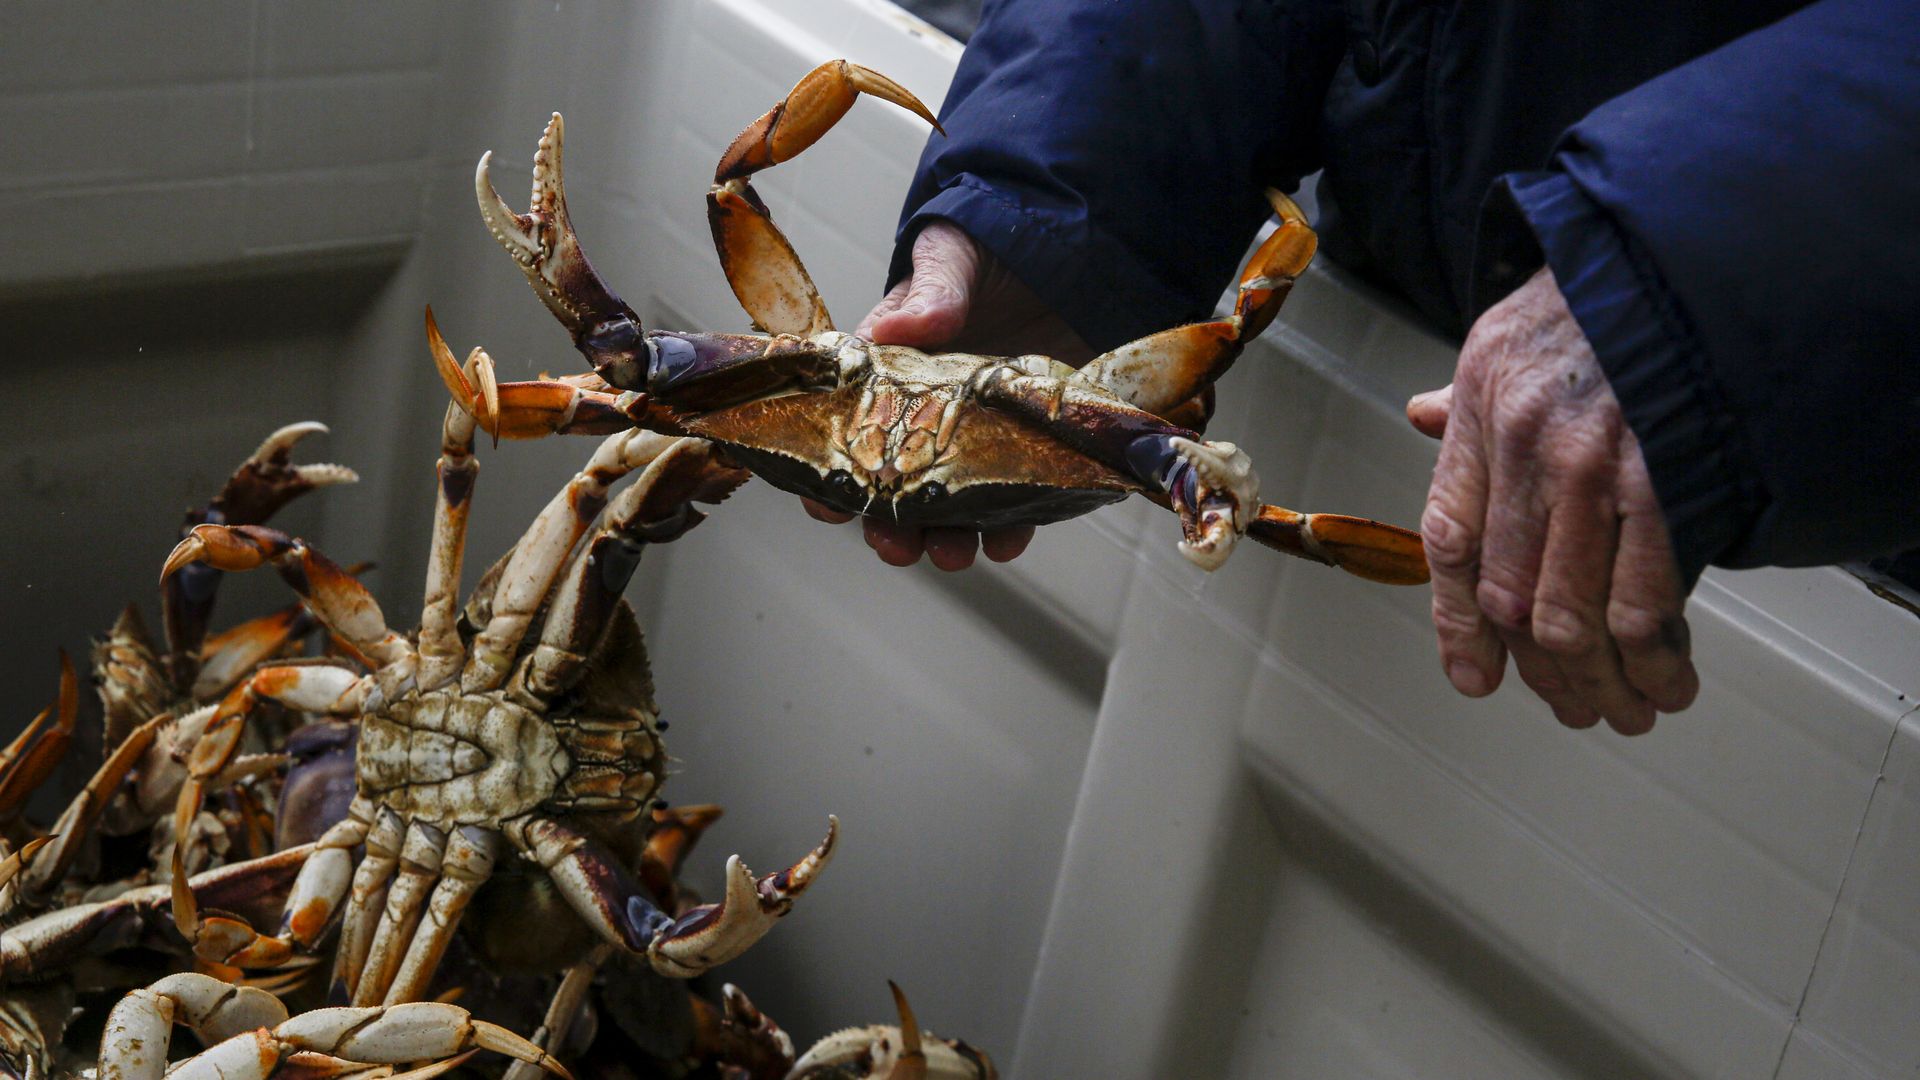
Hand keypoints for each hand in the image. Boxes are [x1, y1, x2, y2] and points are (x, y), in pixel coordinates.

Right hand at [801, 220, 1091, 569]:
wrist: (1061, 251)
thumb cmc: (983, 252)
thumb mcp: (950, 258)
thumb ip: (930, 293)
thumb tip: (901, 327)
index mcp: (886, 373)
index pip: (842, 428)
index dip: (825, 471)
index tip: (824, 504)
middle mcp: (924, 415)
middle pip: (894, 485)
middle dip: (889, 523)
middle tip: (895, 544)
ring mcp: (977, 436)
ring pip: (950, 504)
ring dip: (946, 537)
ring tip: (952, 554)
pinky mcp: (1027, 444)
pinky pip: (1015, 496)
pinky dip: (1011, 525)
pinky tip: (1009, 538)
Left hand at [1410, 267, 1698, 733]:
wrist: (1684, 259)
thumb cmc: (1597, 301)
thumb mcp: (1507, 334)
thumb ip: (1468, 397)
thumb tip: (1426, 418)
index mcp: (1480, 417)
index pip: (1448, 541)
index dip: (1455, 623)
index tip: (1473, 677)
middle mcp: (1525, 449)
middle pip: (1510, 596)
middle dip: (1543, 672)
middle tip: (1572, 707)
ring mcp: (1591, 470)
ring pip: (1571, 614)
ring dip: (1599, 680)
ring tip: (1622, 709)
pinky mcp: (1661, 485)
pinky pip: (1642, 598)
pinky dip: (1653, 654)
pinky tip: (1667, 677)